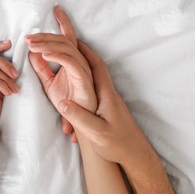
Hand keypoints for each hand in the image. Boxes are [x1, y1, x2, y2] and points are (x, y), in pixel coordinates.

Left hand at [26, 6, 96, 141]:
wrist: (79, 120)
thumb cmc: (68, 102)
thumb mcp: (49, 84)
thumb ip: (42, 69)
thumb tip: (33, 54)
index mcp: (73, 61)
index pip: (68, 38)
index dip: (63, 23)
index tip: (56, 10)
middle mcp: (80, 62)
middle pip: (64, 41)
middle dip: (45, 36)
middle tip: (27, 38)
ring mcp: (83, 69)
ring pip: (66, 48)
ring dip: (47, 44)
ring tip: (31, 45)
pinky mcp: (83, 78)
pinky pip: (70, 62)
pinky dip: (56, 56)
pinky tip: (43, 54)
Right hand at [58, 41, 151, 164]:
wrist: (133, 153)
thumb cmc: (117, 144)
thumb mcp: (97, 133)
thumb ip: (80, 117)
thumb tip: (61, 102)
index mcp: (106, 94)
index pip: (96, 67)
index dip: (84, 51)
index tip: (72, 40)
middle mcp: (108, 92)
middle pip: (95, 65)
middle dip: (81, 51)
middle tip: (67, 40)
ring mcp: (108, 98)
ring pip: (94, 73)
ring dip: (82, 61)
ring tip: (68, 54)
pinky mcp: (106, 105)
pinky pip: (93, 82)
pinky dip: (83, 73)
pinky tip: (75, 76)